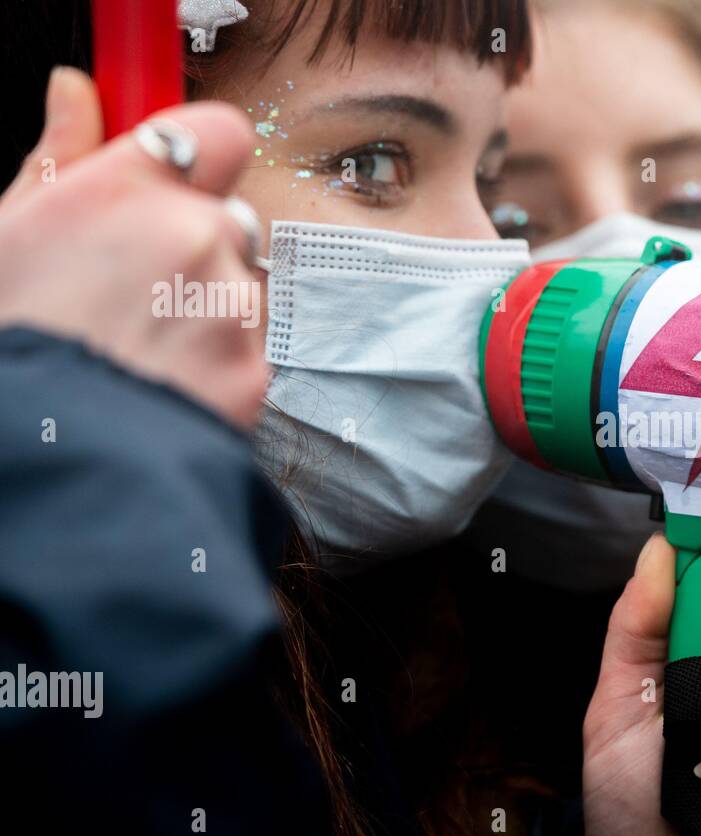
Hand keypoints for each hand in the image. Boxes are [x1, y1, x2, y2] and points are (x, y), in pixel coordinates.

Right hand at [0, 68, 265, 427]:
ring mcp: (232, 306)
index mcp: (126, 191)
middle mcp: (194, 236)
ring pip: (238, 289)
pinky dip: (216, 364)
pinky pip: (246, 350)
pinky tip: (161, 385)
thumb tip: (75, 90)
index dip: (200, 157)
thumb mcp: (8, 235)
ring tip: (137, 350)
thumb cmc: (19, 344)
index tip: (174, 178)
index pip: (217, 132)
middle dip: (191, 246)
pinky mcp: (256, 370)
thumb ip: (58, 158)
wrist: (51, 459)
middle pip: (226, 219)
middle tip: (127, 291)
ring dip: (205, 309)